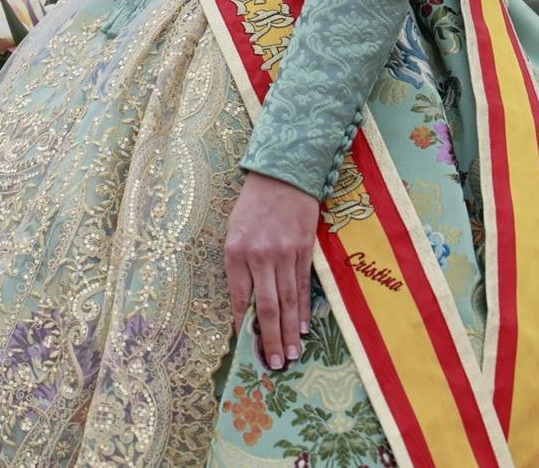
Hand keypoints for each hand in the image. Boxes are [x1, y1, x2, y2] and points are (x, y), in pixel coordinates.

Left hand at [225, 171, 318, 369]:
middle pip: (266, 306)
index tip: (247, 347)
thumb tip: (245, 304)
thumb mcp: (233, 232)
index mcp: (235, 251)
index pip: (240, 297)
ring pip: (288, 301)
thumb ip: (239, 268)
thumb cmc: (252, 206)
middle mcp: (259, 255)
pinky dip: (304, 309)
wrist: (282, 175)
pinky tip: (304, 328)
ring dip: (290, 331)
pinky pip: (303, 285)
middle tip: (274, 364)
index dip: (243, 324)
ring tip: (291, 355)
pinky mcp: (304, 250)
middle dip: (270, 338)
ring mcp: (283, 253)